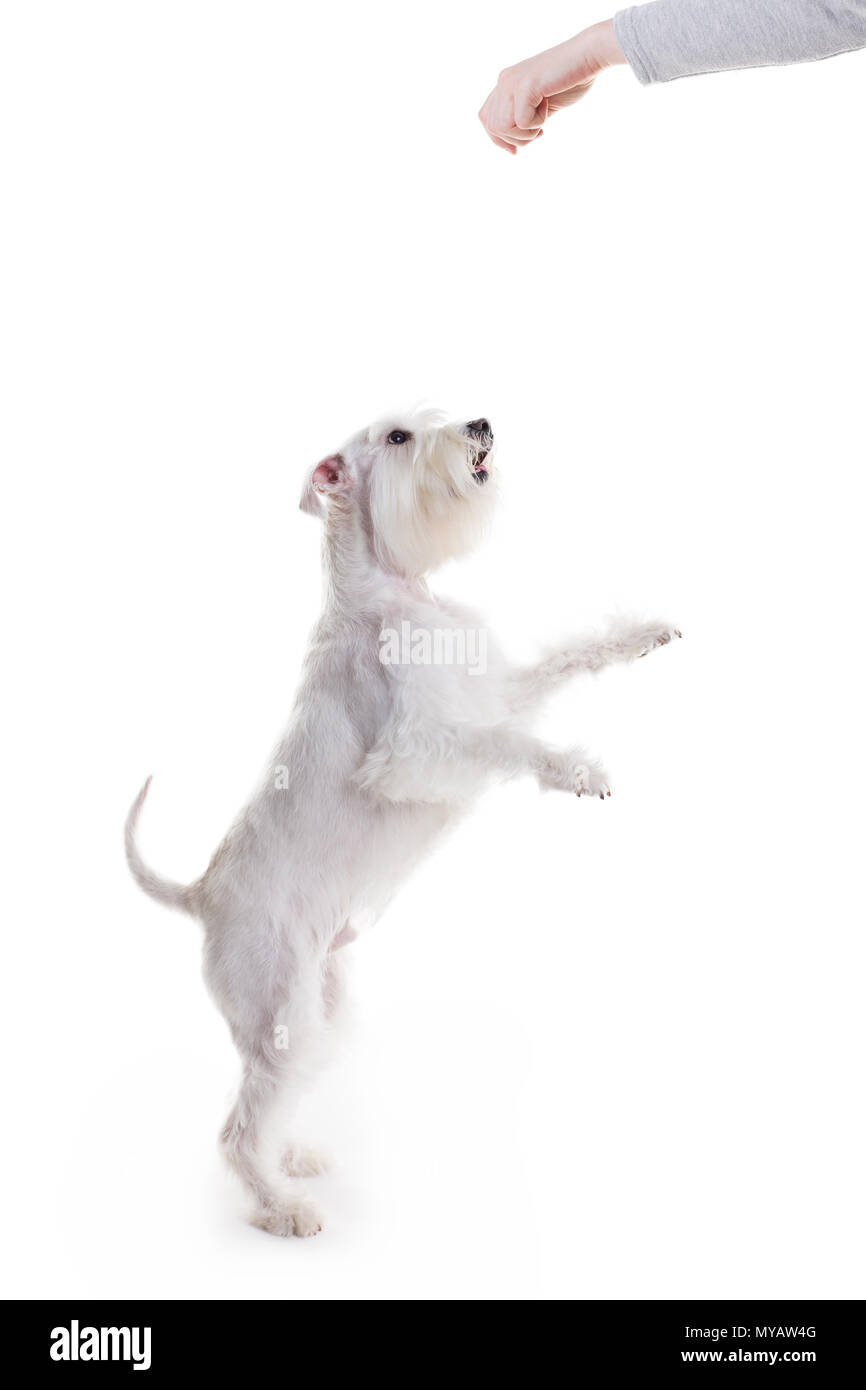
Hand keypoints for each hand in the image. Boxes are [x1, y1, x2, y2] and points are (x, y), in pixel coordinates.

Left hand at [478, 20, 625, 152]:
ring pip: (503, 127)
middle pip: (493, 126)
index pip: (486, 117)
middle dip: (515, 139)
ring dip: (526, 134)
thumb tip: (511, 143)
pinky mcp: (525, 86)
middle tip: (539, 133)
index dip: (498, 139)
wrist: (589, 56)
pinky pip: (521, 123)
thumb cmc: (571, 79)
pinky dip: (538, 123)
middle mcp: (504, 80)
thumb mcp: (541, 104)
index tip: (514, 152)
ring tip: (543, 122)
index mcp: (506, 82)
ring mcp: (512, 82)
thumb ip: (524, 117)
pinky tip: (549, 106)